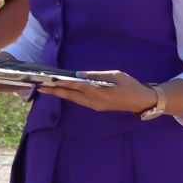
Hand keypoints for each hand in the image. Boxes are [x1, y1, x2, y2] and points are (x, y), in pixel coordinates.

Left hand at [39, 69, 154, 112]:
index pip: (77, 86)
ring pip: (74, 100)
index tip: (51, 80)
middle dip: (55, 92)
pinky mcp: (97, 107)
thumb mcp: (115, 75)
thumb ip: (97, 75)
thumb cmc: (130, 85)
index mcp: (100, 91)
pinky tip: (64, 92)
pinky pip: (80, 101)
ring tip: (49, 89)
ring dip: (61, 94)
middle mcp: (95, 101)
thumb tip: (79, 75)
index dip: (63, 83)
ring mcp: (95, 106)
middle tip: (40, 88)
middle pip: (71, 96)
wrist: (142, 101)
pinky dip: (71, 96)